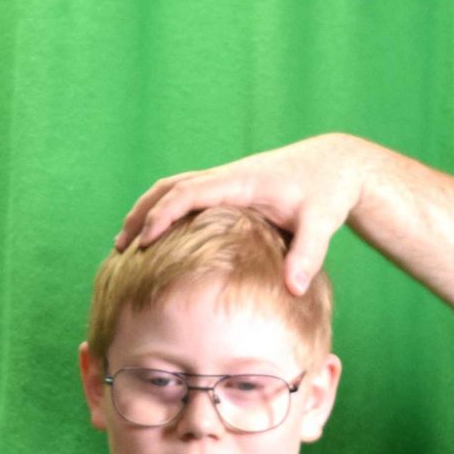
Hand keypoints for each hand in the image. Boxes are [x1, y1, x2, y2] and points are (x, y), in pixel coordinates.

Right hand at [117, 134, 371, 295]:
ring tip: (126, 245)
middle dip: (141, 215)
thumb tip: (294, 289)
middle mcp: (226, 177)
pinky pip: (186, 196)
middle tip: (119, 249)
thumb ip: (308, 254)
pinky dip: (164, 211)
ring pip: (172, 189)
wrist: (334, 164)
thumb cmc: (327, 191)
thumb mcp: (322, 222)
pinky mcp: (228, 189)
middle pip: (168, 188)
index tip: (143, 244)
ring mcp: (225, 181)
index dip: (162, 217)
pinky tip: (159, 239)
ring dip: (147, 212)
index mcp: (240, 182)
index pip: (188, 193)